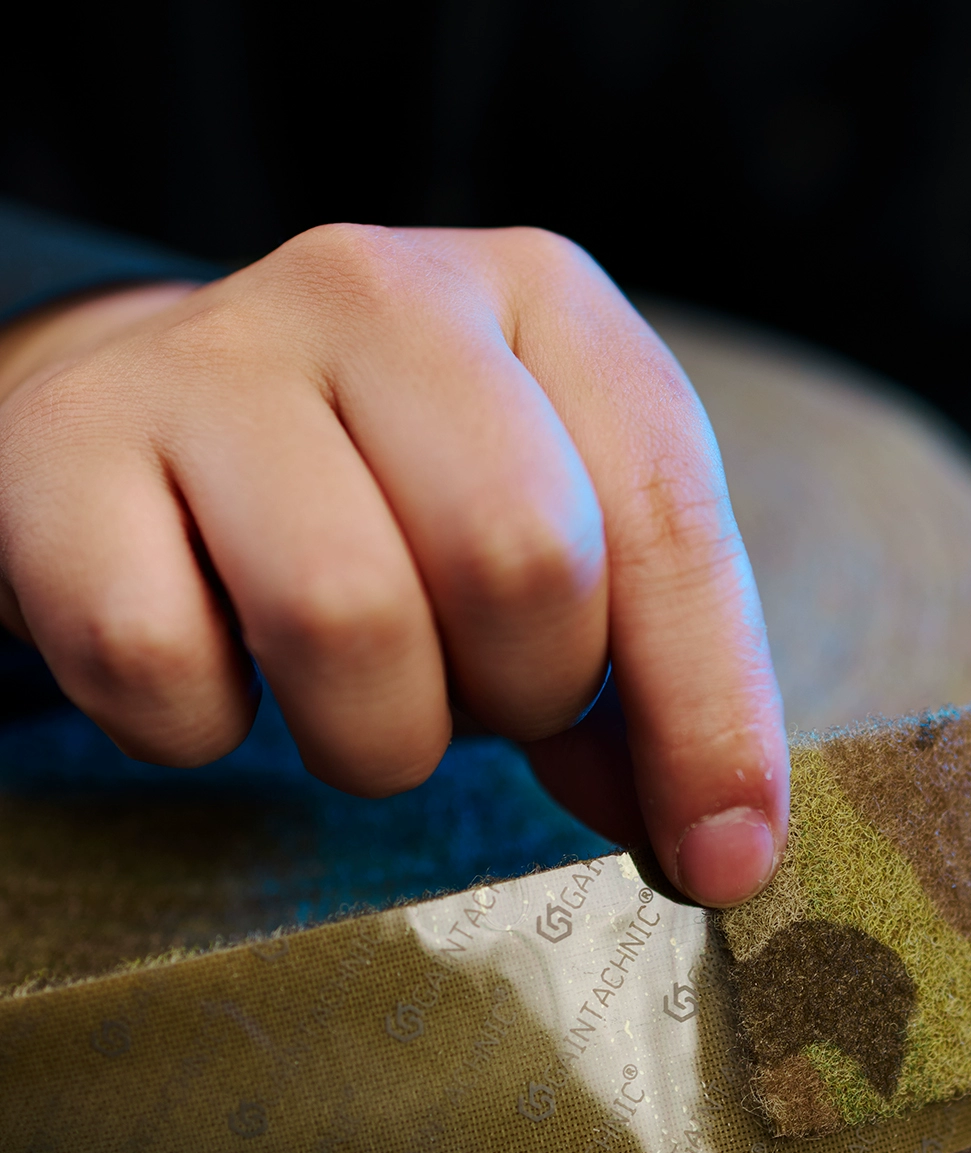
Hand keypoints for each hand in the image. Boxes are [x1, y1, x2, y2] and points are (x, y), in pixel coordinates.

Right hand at [0, 224, 787, 905]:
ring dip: (371, 733)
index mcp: (539, 300)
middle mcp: (379, 289)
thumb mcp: (545, 538)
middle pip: (518, 560)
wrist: (148, 419)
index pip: (668, 514)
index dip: (710, 712)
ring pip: (346, 619)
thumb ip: (641, 671)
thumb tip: (710, 842)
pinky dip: (200, 728)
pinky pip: (161, 665)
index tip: (723, 862)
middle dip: (518, 698)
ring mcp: (210, 353)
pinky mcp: (61, 448)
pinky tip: (210, 665)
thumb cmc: (388, 499)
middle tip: (472, 700)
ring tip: (353, 693)